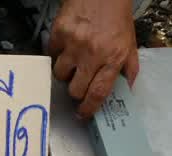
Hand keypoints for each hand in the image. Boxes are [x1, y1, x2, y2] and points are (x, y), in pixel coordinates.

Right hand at [48, 0, 138, 117]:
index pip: (97, 93)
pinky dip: (57, 53)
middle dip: (75, 90)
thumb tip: (126, 90)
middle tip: (78, 83)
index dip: (87, 109)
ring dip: (65, 72)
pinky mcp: (59, 34)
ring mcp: (74, 44)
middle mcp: (93, 53)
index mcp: (113, 57)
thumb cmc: (116, 15)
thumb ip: (128, 68)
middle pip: (75, 90)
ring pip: (60, 75)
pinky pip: (52, 55)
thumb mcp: (129, 42)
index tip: (82, 114)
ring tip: (73, 60)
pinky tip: (67, 44)